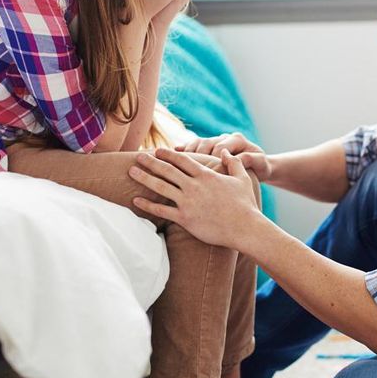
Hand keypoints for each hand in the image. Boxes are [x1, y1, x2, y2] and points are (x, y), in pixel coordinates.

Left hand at [130, 147, 262, 248]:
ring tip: (131, 171)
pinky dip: (147, 206)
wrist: (245, 227)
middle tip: (138, 156)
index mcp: (206, 175)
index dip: (168, 154)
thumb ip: (233, 162)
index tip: (158, 150)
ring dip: (144, 178)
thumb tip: (225, 151)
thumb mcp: (242, 178)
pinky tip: (135, 201)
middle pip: (167, 170)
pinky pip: (161, 210)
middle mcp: (194, 186)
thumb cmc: (245, 204)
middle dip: (151, 162)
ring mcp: (188, 202)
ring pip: (161, 187)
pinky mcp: (185, 218)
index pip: (183, 160)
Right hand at [176, 132, 272, 181]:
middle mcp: (224, 137)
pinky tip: (171, 158)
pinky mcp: (207, 148)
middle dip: (197, 156)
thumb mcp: (261, 164)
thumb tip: (240, 158)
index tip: (209, 174)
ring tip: (177, 164)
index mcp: (237, 139)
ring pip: (196, 144)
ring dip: (187, 153)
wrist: (257, 167)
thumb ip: (252, 159)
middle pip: (205, 144)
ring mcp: (214, 141)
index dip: (213, 159)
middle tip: (189, 171)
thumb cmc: (260, 168)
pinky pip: (192, 147)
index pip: (220, 147)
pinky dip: (182, 151)